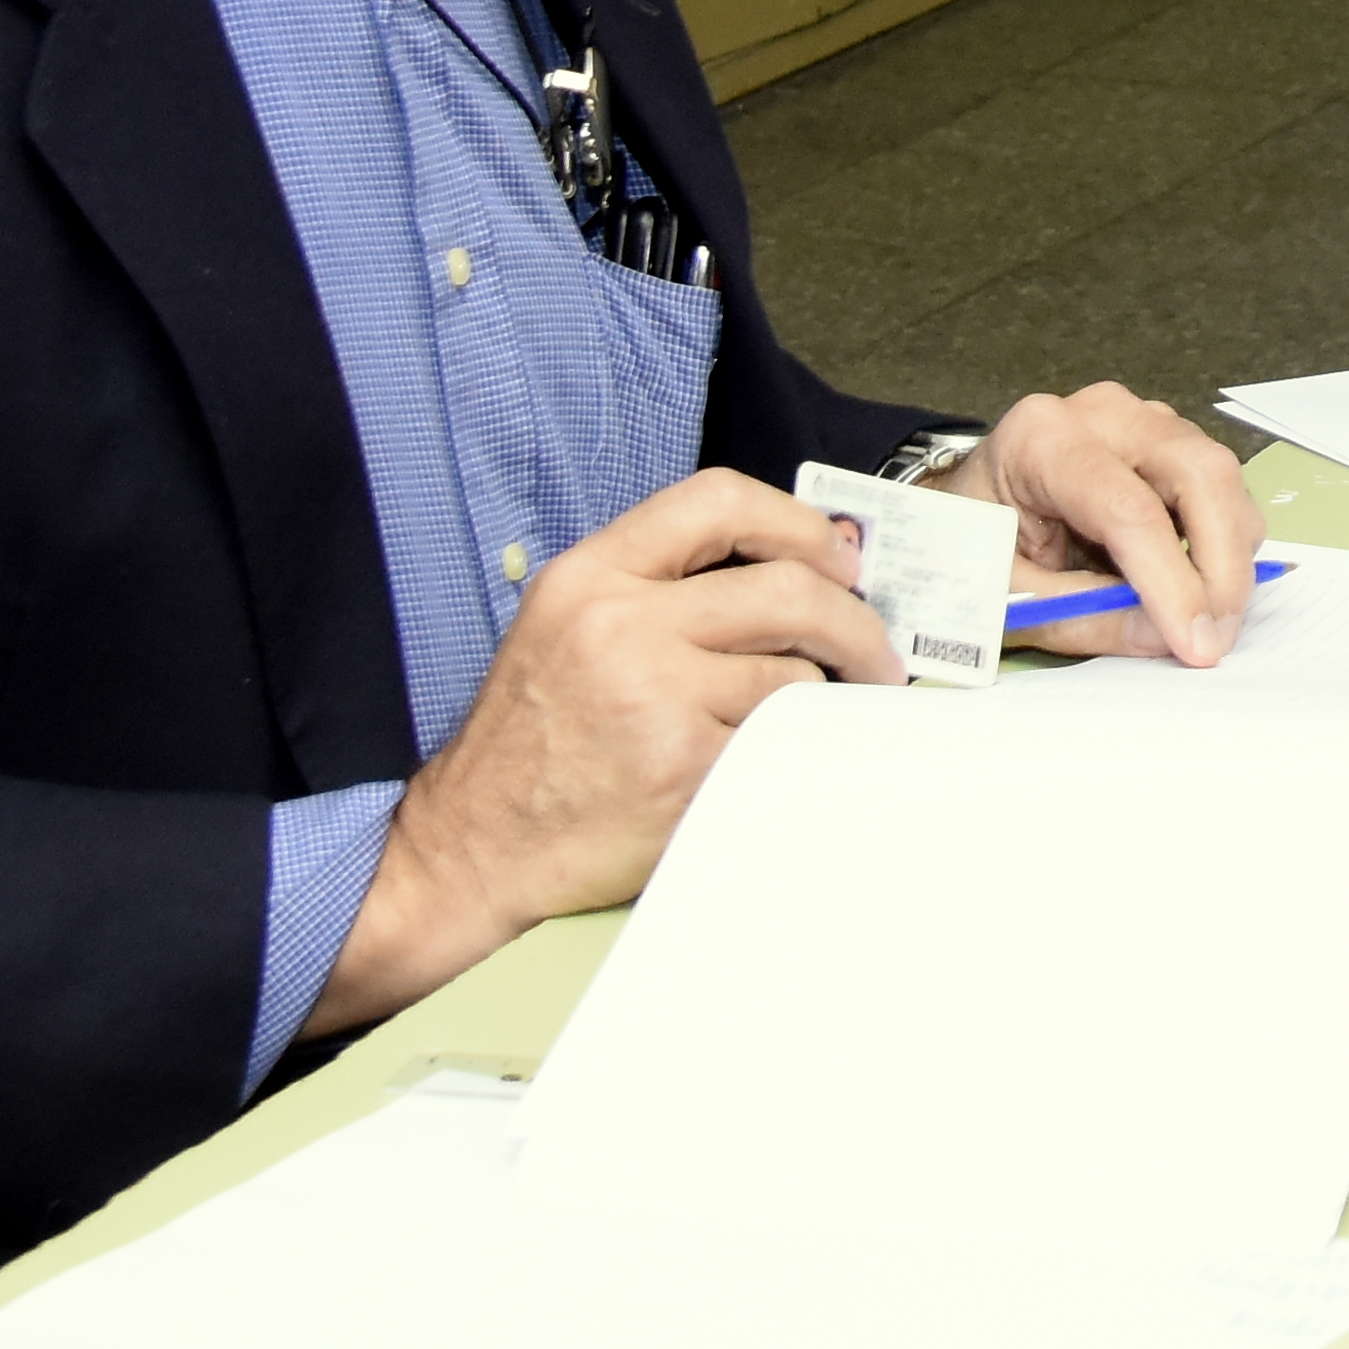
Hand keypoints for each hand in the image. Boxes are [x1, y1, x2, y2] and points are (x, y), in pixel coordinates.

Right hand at [310, 466, 898, 1032]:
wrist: (472, 847)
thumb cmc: (530, 743)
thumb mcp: (568, 626)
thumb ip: (661, 587)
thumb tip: (797, 566)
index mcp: (591, 576)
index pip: (717, 501)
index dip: (796, 523)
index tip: (836, 559)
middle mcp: (620, 625)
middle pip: (788, 589)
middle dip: (854, 621)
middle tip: (876, 654)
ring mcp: (653, 698)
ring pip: (794, 673)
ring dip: (819, 699)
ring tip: (811, 719)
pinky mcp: (682, 769)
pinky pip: (778, 744)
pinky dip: (791, 754)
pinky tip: (777, 765)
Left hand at [981, 383, 1261, 666]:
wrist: (966, 509)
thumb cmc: (973, 548)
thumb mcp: (1009, 597)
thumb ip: (1085, 618)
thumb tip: (1167, 639)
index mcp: (1041, 440)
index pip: (1127, 509)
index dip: (1170, 582)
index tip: (1195, 645)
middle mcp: (1101, 414)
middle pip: (1200, 473)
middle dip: (1222, 564)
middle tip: (1217, 638)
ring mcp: (1142, 419)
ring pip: (1222, 480)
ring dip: (1229, 557)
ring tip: (1202, 621)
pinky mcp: (1168, 440)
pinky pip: (1220, 489)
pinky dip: (1223, 543)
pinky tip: (1191, 585)